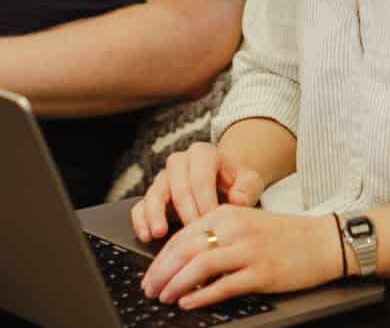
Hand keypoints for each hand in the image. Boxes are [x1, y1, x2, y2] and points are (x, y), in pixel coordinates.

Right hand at [130, 141, 267, 242]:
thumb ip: (247, 188)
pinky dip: (140, 221)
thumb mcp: (250, 182)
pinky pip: (140, 205)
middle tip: (192, 234)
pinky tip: (146, 236)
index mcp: (204, 154)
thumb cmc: (238, 184)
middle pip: (177, 186)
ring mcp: (164, 178)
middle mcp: (180, 162)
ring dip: (155, 214)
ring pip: (154, 192)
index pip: (200, 177)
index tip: (210, 221)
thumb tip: (238, 199)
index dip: (204, 201)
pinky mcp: (152, 195)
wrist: (226, 183)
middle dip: (185, 212)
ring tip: (158, 233)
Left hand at [139, 207, 343, 310]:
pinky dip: (202, 296)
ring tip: (164, 297)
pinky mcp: (262, 272)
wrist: (323, 241)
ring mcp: (249, 250)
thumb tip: (182, 260)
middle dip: (161, 272)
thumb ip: (217, 235)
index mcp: (228, 214)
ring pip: (200, 267)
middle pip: (186, 250)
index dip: (161, 258)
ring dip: (176, 285)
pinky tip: (188, 303)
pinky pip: (224, 286)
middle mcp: (236, 228)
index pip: (183, 235)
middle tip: (150, 289)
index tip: (150, 275)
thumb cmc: (284, 236)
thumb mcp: (247, 224)